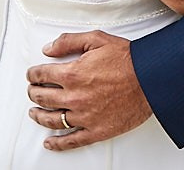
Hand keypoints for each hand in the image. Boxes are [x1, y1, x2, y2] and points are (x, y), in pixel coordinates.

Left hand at [26, 30, 151, 151]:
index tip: (32, 75)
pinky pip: (71, 141)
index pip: (42, 75)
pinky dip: (57, 143)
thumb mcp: (97, 40)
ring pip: (52, 120)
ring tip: (34, 113)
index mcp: (73, 74)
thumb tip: (49, 48)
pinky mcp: (95, 131)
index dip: (33, 74)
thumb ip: (69, 42)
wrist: (151, 79)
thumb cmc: (128, 60)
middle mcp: (74, 97)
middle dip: (34, 93)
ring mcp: (84, 116)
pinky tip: (50, 142)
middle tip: (33, 91)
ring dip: (39, 116)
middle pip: (43, 98)